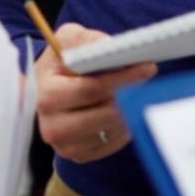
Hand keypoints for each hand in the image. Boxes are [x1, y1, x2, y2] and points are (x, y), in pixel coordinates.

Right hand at [36, 23, 156, 162]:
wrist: (47, 88)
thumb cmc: (61, 61)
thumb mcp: (67, 39)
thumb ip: (85, 39)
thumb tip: (109, 45)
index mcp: (46, 95)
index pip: (92, 89)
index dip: (123, 77)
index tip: (148, 66)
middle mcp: (51, 126)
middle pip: (106, 113)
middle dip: (131, 93)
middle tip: (149, 76)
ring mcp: (65, 145)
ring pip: (113, 128)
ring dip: (129, 108)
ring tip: (134, 89)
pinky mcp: (79, 156)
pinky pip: (113, 142)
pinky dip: (123, 124)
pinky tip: (122, 108)